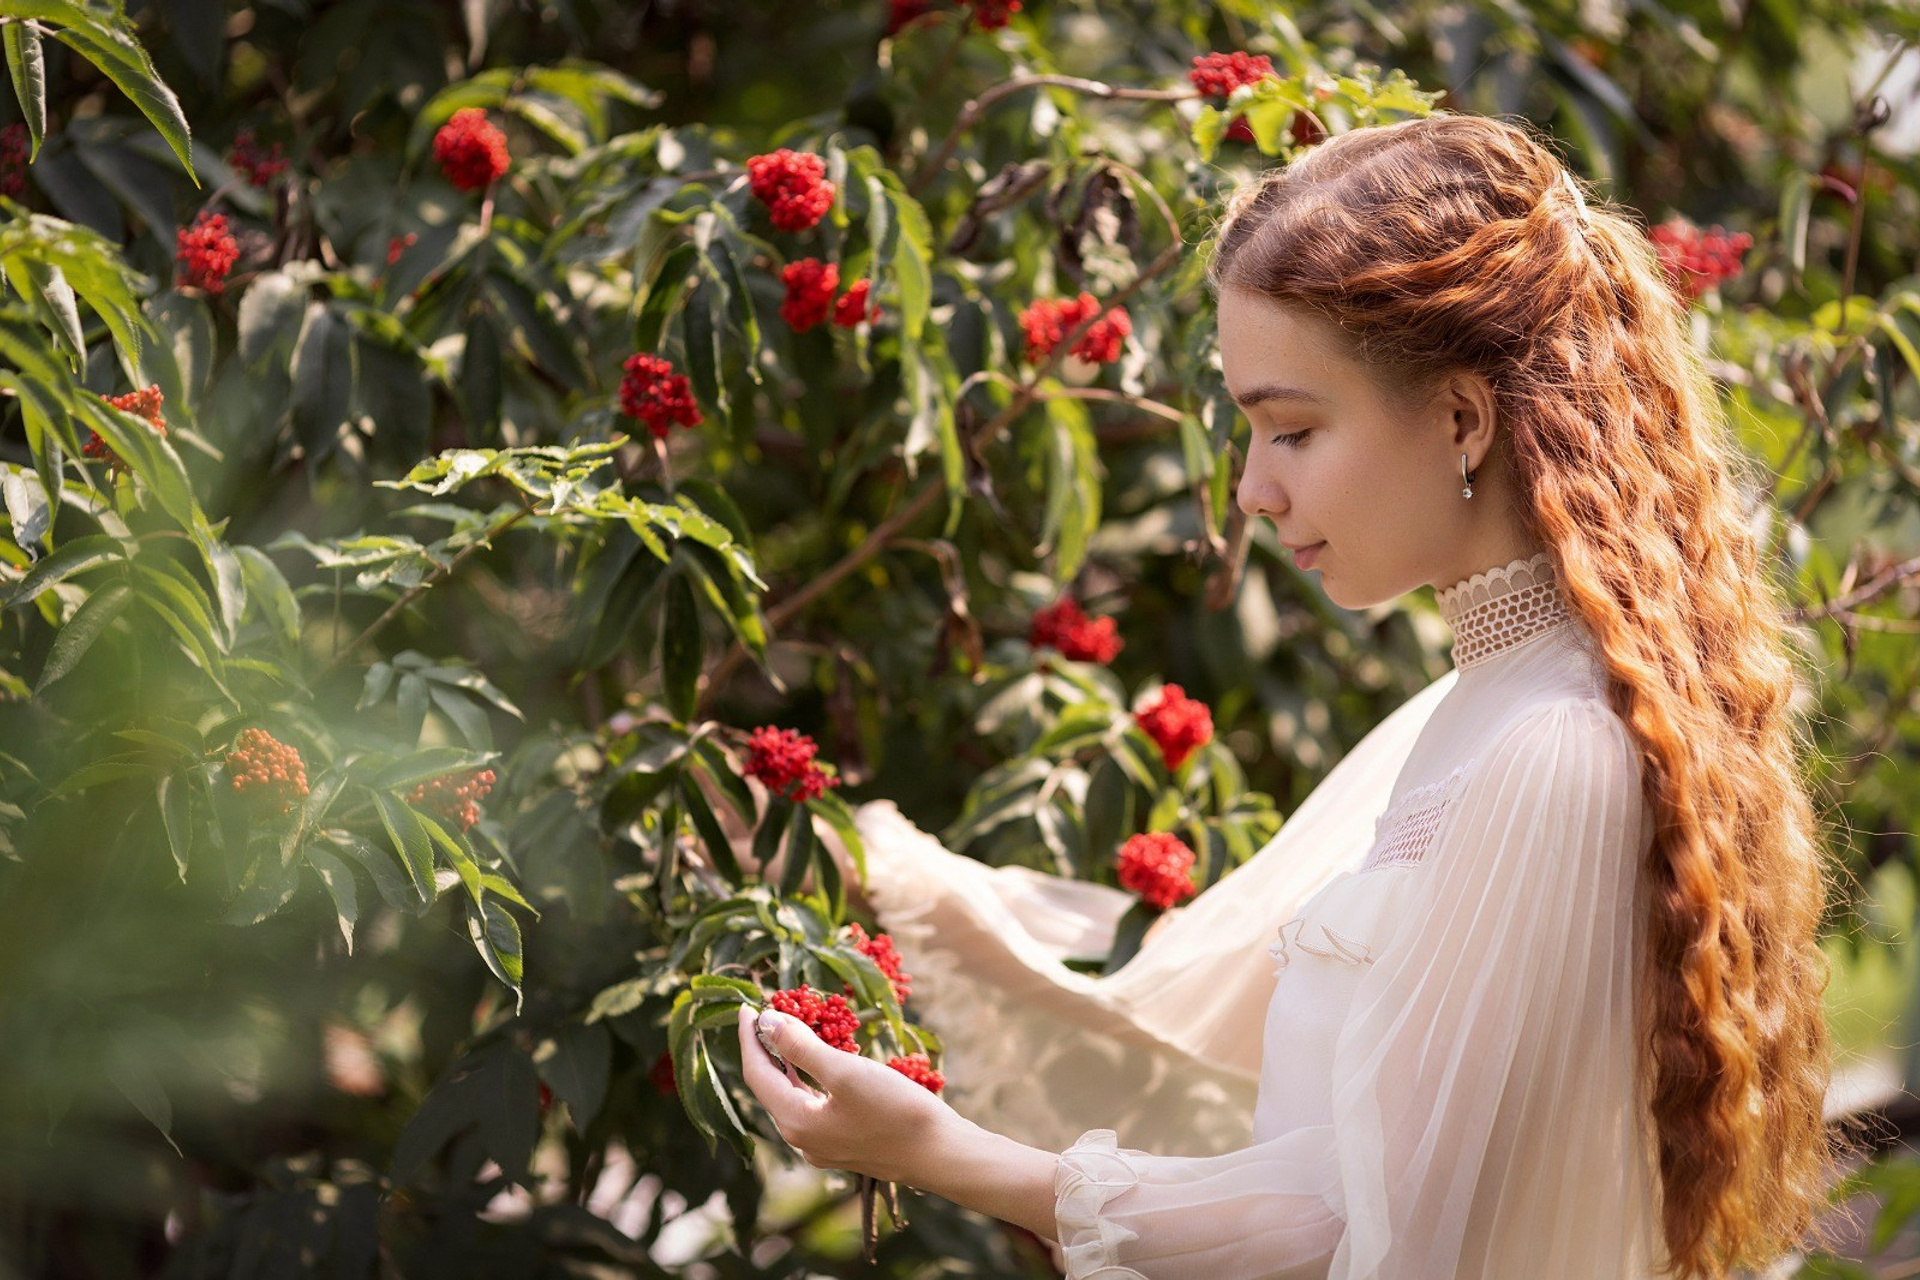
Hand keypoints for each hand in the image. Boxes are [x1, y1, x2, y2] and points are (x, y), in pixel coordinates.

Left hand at [735, 1004, 947, 1185]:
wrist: (941, 1154)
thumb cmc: (895, 1111)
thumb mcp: (845, 1072)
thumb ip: (801, 1047)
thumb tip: (766, 1022)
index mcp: (795, 1122)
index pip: (757, 1074)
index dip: (749, 1038)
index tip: (746, 1006)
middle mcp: (802, 1138)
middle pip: (771, 1086)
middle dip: (766, 1049)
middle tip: (767, 1014)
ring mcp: (823, 1145)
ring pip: (793, 1096)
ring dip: (788, 1063)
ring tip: (788, 1031)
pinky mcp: (844, 1143)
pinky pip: (814, 1105)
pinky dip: (809, 1078)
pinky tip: (819, 1063)